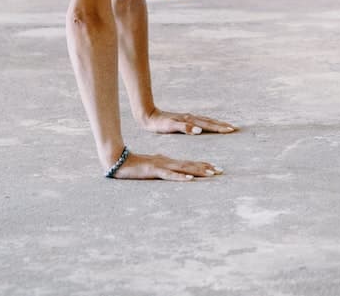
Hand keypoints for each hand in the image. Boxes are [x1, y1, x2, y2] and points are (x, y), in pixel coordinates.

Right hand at [108, 151, 222, 180]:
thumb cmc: (136, 165)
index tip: (217, 168)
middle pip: (190, 165)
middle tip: (221, 171)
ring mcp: (162, 166)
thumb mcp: (154, 166)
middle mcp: (168, 162)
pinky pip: (170, 175)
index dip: (203, 165)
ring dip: (198, 171)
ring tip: (211, 173)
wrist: (118, 161)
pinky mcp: (154, 171)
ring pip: (184, 168)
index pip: (189, 163)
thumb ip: (165, 167)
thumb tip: (175, 171)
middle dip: (206, 168)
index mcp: (168, 161)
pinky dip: (181, 176)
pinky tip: (190, 178)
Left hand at [140, 109, 237, 135]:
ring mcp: (188, 118)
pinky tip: (208, 126)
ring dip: (217, 124)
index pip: (208, 124)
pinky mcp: (184, 120)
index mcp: (189, 120)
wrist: (148, 116)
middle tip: (234, 128)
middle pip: (210, 121)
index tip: (231, 130)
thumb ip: (185, 128)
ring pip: (206, 120)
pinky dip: (208, 123)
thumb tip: (199, 130)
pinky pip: (201, 121)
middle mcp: (191, 118)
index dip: (220, 128)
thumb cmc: (159, 123)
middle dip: (222, 125)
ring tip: (225, 126)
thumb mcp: (170, 126)